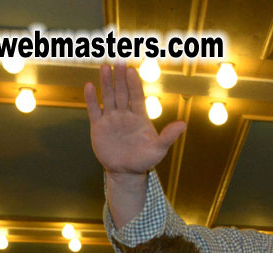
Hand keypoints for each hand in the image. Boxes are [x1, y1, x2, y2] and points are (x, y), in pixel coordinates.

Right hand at [85, 64, 185, 178]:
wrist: (125, 172)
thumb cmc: (144, 160)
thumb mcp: (158, 150)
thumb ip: (168, 136)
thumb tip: (184, 124)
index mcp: (140, 117)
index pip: (137, 96)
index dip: (134, 84)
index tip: (132, 70)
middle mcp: (125, 114)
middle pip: (122, 92)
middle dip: (120, 77)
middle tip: (118, 60)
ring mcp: (111, 118)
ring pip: (108, 97)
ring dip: (106, 82)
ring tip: (104, 67)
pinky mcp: (98, 126)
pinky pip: (94, 110)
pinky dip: (91, 99)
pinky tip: (89, 86)